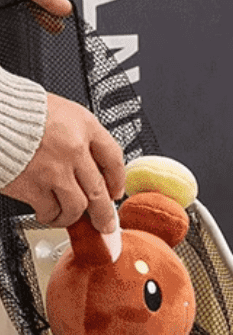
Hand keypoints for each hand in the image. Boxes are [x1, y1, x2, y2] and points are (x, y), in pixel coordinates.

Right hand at [3, 93, 125, 232]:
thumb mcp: (55, 111)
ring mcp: (54, 169)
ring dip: (74, 217)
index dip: (117, 181)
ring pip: (78, 207)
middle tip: (105, 223)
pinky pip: (51, 211)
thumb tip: (90, 167)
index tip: (115, 192)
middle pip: (99, 191)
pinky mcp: (32, 185)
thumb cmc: (14, 110)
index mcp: (82, 125)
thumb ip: (75, 136)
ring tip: (68, 217)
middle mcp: (73, 148)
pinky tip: (47, 213)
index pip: (113, 159)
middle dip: (104, 213)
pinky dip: (50, 216)